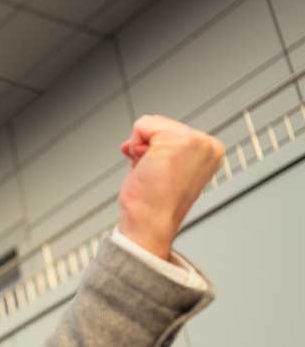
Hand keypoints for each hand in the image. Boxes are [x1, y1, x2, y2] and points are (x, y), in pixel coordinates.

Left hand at [116, 114, 224, 259]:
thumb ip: (165, 148)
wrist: (150, 222)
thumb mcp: (167, 167)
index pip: (170, 129)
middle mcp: (208, 144)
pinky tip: (146, 167)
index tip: (161, 173)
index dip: (155, 149)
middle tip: (154, 174)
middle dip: (147, 147)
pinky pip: (141, 126)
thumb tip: (136, 141)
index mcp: (211, 150)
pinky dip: (135, 145)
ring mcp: (196, 140)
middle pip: (159, 123)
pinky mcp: (178, 140)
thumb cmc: (153, 202)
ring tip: (151, 172)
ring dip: (141, 148)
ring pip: (150, 123)